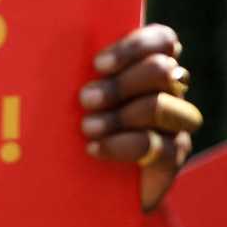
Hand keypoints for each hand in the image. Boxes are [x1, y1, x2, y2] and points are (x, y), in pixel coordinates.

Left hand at [80, 24, 201, 209]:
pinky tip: (94, 149)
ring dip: (118, 115)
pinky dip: (121, 145)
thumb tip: (50, 41)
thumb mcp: (71, 96)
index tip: (97, 65)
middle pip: (162, 70)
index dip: (134, 47)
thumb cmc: (72, 128)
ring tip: (87, 127)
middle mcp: (170, 91)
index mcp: (150, 66)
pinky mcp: (173, 156)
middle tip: (85, 99)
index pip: (163, 40)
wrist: (83, 186)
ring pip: (159, 106)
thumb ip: (76, 70)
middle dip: (120, 84)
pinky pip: (156, 145)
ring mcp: (176, 124)